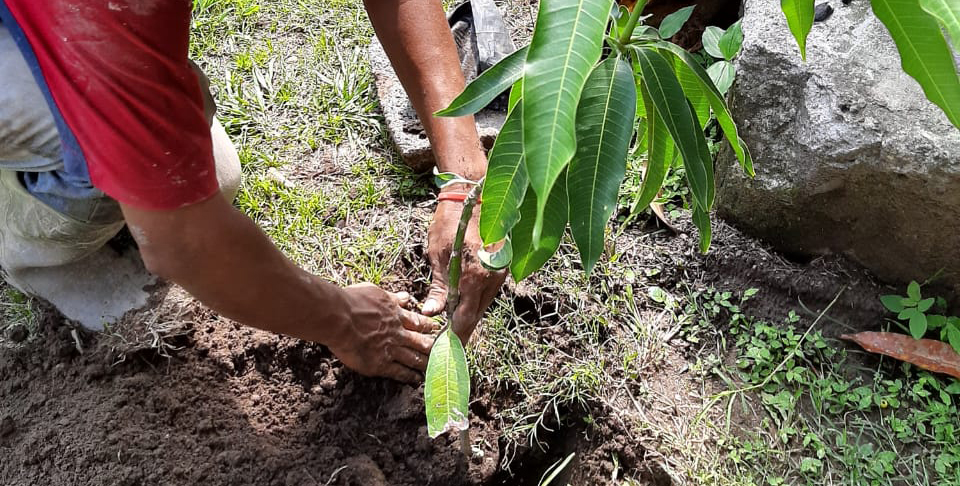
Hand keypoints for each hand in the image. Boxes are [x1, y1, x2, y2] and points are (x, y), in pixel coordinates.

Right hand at [328, 283, 437, 382]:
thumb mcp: (376, 292)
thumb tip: (406, 297)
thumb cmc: (352, 302)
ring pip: (414, 358)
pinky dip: (410, 376)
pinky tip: (417, 380)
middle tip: (443, 353)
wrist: (339, 318)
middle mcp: (398, 333)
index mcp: (396, 314)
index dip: (429, 327)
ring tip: (434, 368)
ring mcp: (391, 349)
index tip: (437, 331)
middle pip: (422, 342)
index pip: (419, 322)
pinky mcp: (381, 364)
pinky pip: (400, 372)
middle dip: (432, 348)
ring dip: (425, 363)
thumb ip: (393, 297)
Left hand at [422, 196, 506, 341]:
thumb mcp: (437, 255)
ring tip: (451, 332)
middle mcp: (492, 278)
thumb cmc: (450, 222)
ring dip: (467, 318)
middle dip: (461, 332)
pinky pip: (486, 294)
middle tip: (447, 348)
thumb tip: (430, 313)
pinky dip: (474, 304)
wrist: (473, 197)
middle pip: (476, 316)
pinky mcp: (500, 269)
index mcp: (474, 276)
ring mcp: (499, 274)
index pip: (465, 318)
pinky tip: (462, 310)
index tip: (443, 349)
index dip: (454, 336)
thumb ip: (438, 288)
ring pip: (482, 306)